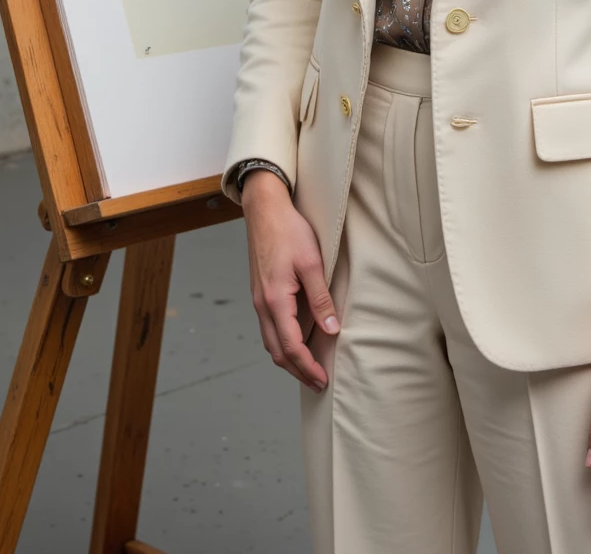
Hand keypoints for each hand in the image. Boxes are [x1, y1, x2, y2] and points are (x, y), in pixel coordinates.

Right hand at [241, 171, 340, 391]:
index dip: (307, 367)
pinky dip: (282, 342)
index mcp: (275, 300)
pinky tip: (296, 340)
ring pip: (270, 341)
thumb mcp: (311, 263)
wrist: (264, 209)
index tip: (322, 380)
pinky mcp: (260, 292)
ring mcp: (258, 299)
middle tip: (317, 382)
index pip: (291, 347)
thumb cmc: (288, 230)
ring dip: (288, 359)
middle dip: (297, 371)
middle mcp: (262, 305)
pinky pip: (269, 327)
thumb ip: (320, 298)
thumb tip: (332, 328)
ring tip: (309, 367)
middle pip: (277, 351)